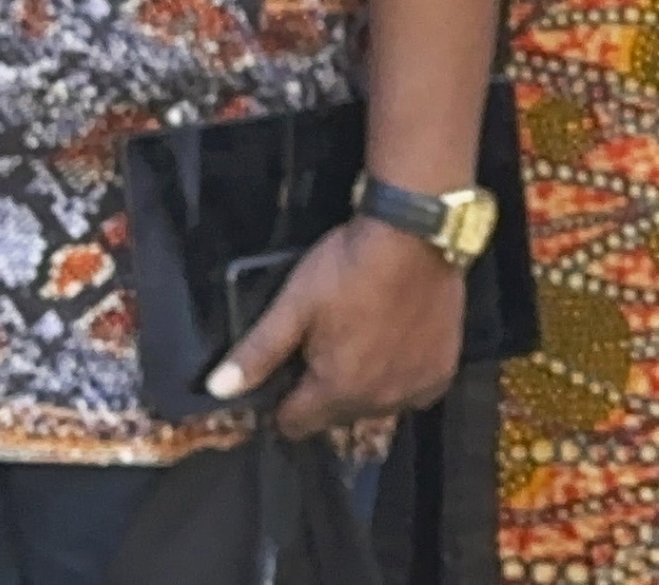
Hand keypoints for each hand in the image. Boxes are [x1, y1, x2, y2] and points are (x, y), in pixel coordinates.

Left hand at [202, 214, 465, 437]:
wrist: (417, 234)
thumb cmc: (349, 267)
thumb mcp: (294, 304)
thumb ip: (257, 352)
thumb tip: (216, 390)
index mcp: (335, 390)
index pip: (293, 424)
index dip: (284, 397)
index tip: (290, 364)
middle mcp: (377, 402)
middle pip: (335, 415)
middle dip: (324, 389)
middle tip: (327, 340)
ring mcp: (415, 389)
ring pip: (374, 405)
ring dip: (364, 384)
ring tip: (363, 336)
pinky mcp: (442, 372)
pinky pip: (411, 392)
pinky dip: (401, 376)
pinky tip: (396, 343)